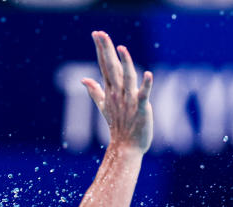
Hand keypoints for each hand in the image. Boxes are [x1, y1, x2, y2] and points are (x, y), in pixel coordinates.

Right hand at [81, 31, 153, 152]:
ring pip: (127, 78)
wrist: (126, 147)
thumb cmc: (118, 127)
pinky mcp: (141, 109)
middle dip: (106, 50)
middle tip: (100, 33)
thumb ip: (95, 92)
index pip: (104, 66)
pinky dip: (146, 86)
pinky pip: (143, 95)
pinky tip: (149, 74)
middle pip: (111, 68)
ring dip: (125, 63)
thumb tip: (83, 80)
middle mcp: (118, 93)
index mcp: (111, 90)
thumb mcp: (104, 107)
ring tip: (121, 48)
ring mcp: (129, 100)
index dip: (101, 50)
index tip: (97, 34)